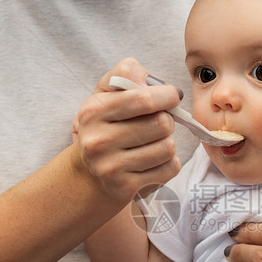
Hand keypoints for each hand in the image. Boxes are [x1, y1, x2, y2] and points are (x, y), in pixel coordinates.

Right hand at [72, 58, 181, 202]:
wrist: (89, 172)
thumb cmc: (106, 124)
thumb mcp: (106, 93)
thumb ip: (128, 74)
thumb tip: (158, 84)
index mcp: (93, 111)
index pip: (142, 99)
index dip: (167, 96)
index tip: (172, 96)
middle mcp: (98, 141)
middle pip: (161, 124)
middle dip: (168, 120)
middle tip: (158, 123)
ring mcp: (110, 167)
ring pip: (168, 147)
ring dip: (168, 143)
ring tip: (153, 143)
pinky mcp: (125, 187)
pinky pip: (169, 169)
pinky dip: (169, 163)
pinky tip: (154, 161)